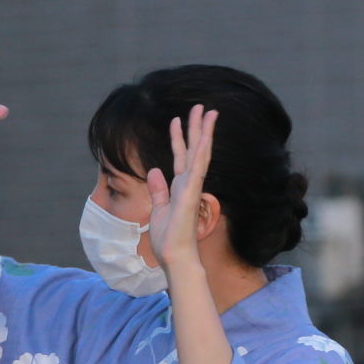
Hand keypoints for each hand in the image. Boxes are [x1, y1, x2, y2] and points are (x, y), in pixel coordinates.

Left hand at [143, 104, 216, 268]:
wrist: (175, 257)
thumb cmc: (168, 238)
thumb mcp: (159, 209)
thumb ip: (159, 190)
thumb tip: (155, 170)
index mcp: (181, 187)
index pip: (181, 157)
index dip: (179, 138)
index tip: (178, 119)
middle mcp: (189, 184)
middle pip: (194, 150)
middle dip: (196, 128)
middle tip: (201, 106)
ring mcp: (192, 188)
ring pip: (200, 154)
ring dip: (203, 133)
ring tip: (208, 112)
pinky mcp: (191, 196)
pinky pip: (197, 171)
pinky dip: (201, 154)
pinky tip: (204, 138)